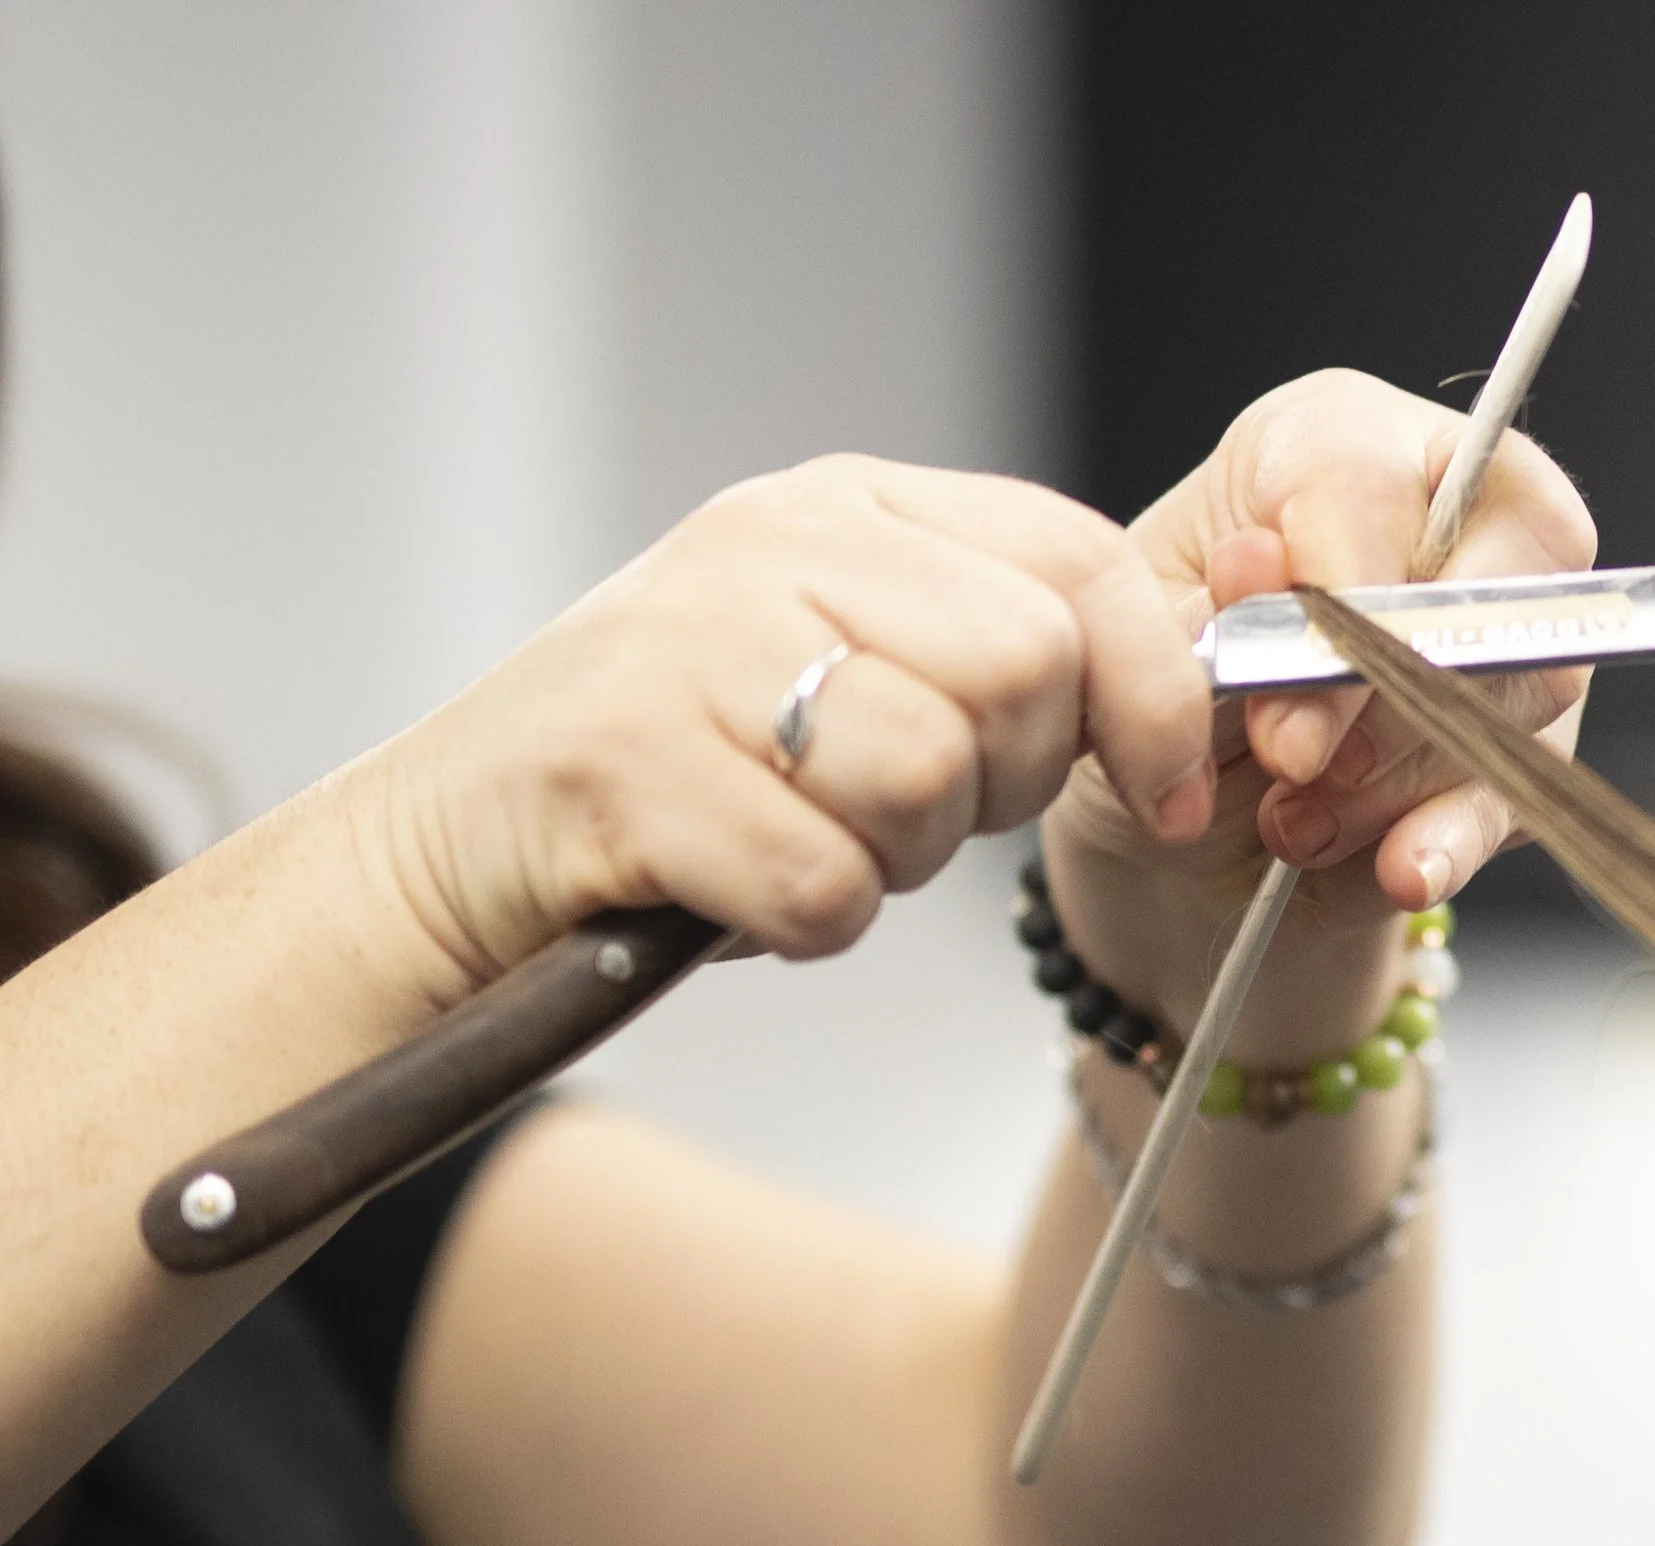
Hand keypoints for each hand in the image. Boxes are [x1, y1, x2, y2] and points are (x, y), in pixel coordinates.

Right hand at [371, 455, 1214, 983]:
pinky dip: (805, 924)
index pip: (1077, 557)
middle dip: (1000, 786)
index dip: (1155, 689)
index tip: (1167, 789)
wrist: (453, 848)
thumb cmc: (686, 774)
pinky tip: (737, 892)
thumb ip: (1001, 651)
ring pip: (926, 777)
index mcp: (844, 506)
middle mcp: (769, 547)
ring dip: (892, 861)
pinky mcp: (623, 765)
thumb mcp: (848, 664)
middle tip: (906, 816)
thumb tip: (1194, 682)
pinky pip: (823, 883)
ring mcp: (685, 646)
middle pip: (1022, 668)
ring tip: (802, 841)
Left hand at [1043, 369, 1597, 1057]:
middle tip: (1287, 757)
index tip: (1284, 658)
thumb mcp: (1145, 642)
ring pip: (1517, 689)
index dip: (1343, 573)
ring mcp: (1500, 634)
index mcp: (1333, 446)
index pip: (1375, 481)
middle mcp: (1442, 517)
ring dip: (1395, 775)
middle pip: (1482, 579)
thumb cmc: (1156, 692)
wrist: (1164, 832)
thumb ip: (1208, 613)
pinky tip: (1399, 865)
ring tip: (1289, 819)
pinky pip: (1521, 788)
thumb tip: (1266, 573)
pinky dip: (1452, 837)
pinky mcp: (1521, 746)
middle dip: (1381, 689)